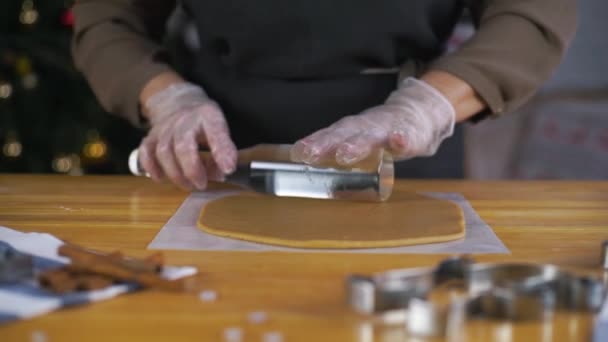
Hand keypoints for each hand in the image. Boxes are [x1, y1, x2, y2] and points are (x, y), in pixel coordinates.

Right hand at [138, 82, 236, 189]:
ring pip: (164, 152)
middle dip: (192, 170)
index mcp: (207, 116)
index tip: (228, 169)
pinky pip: (146, 152)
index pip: (216, 133)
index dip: (223, 152)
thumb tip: (221, 174)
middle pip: (183, 146)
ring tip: (188, 184)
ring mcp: (165, 127)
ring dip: (175, 174)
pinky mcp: (151, 136)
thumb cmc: (203, 122)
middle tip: (202, 184)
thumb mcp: (219, 128)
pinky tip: (160, 178)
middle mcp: (184, 120)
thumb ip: (223, 151)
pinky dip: (151, 167)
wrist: (178, 102)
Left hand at [291, 77, 455, 164]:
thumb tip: (299, 156)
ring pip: (372, 136)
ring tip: (344, 154)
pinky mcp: (411, 135)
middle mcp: (367, 126)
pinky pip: (407, 137)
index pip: (330, 134)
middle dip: (328, 144)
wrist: (419, 112)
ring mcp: (389, 129)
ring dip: (358, 144)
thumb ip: (333, 144)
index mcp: (352, 128)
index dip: (314, 142)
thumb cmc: (380, 130)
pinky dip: (402, 139)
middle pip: (345, 133)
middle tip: (312, 154)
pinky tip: (398, 143)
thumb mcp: (356, 135)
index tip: (298, 152)